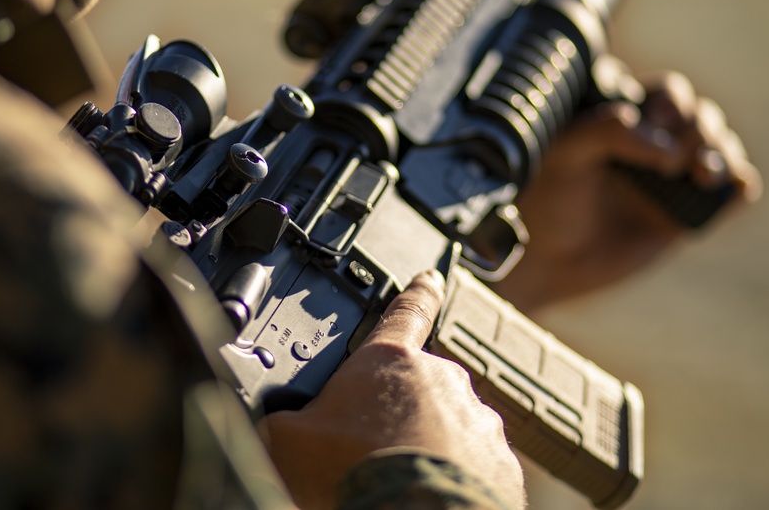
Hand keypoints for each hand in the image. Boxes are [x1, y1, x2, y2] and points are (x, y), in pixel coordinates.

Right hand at [259, 270, 525, 509]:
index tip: (429, 279)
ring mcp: (478, 422)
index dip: (416, 294)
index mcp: (391, 362)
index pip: (406, 312)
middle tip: (370, 450)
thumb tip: (267, 423)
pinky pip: (474, 466)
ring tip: (396, 481)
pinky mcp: (501, 464)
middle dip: (399, 414)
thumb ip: (281, 419)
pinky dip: (453, 478)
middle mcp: (443, 381)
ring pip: (449, 429)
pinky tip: (424, 496)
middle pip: (419, 389)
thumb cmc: (351, 476)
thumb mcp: (286, 442)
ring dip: (428, 447)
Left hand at [497, 64, 761, 310]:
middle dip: (699, 128)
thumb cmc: (546, 199)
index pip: (665, 92)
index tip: (655, 123)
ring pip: (719, 147)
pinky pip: (731, 192)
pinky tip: (736, 187)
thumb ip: (607, 130)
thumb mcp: (565, 152)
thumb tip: (666, 146)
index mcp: (623, 113)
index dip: (670, 102)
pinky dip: (742, 186)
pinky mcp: (687, 212)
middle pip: (699, 115)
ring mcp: (672, 176)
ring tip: (703, 173)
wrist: (546, 261)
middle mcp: (653, 139)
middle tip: (678, 156)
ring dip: (722, 152)